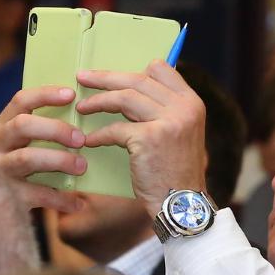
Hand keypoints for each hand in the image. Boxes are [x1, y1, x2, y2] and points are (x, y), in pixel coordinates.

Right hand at [0, 86, 88, 213]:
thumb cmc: (18, 171)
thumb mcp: (20, 147)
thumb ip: (41, 133)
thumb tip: (81, 122)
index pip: (20, 101)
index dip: (45, 95)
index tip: (71, 94)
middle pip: (22, 126)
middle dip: (55, 129)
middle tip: (81, 139)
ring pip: (26, 158)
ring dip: (59, 160)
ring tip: (82, 166)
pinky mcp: (4, 195)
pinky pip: (35, 194)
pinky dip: (60, 199)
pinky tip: (79, 203)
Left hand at [75, 62, 207, 215]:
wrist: (182, 205)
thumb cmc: (176, 173)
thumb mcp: (182, 134)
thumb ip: (166, 111)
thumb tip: (132, 92)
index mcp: (192, 102)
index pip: (161, 69)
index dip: (134, 71)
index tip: (113, 76)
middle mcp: (184, 107)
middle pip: (138, 80)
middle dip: (106, 78)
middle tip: (83, 77)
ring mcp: (169, 121)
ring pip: (124, 98)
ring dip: (98, 102)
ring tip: (82, 108)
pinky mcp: (150, 139)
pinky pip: (116, 129)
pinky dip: (99, 135)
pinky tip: (89, 140)